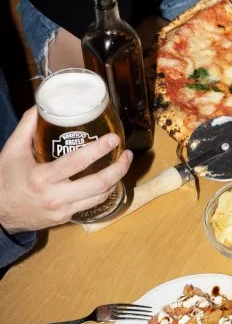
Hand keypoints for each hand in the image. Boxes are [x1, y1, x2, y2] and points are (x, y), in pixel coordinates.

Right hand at [0, 107, 132, 233]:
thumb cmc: (4, 180)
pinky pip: (90, 204)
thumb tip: (41, 105)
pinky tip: (108, 179)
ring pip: (99, 197)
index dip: (99, 149)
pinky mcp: (64, 218)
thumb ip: (26, 126)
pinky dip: (103, 191)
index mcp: (42, 178)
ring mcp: (62, 210)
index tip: (114, 139)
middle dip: (119, 168)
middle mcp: (55, 196)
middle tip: (127, 153)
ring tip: (123, 163)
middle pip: (98, 184)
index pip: (78, 162)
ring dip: (116, 180)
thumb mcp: (12, 151)